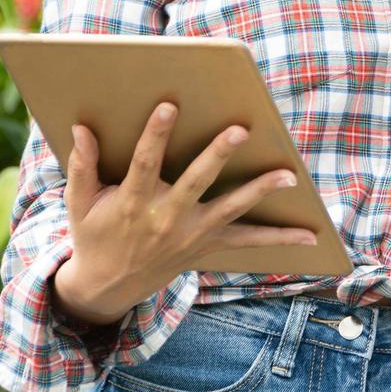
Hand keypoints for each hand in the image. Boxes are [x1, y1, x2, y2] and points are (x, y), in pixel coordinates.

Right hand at [52, 102, 317, 325]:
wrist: (108, 286)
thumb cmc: (94, 233)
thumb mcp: (79, 203)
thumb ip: (81, 165)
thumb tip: (81, 128)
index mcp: (131, 203)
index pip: (144, 163)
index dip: (155, 134)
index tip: (169, 105)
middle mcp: (164, 218)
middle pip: (195, 182)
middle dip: (218, 155)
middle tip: (240, 130)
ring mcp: (190, 233)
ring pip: (230, 210)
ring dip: (260, 190)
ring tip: (289, 174)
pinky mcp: (208, 244)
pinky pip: (248, 242)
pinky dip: (280, 238)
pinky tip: (311, 233)